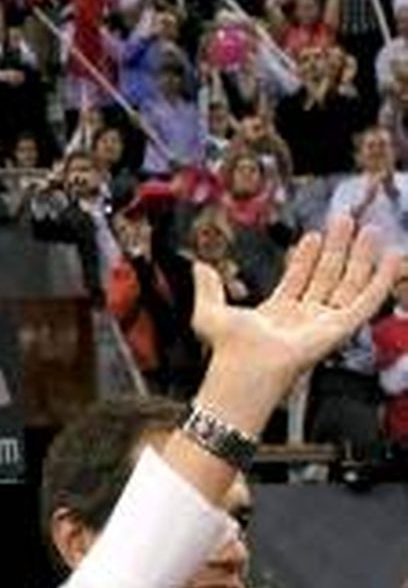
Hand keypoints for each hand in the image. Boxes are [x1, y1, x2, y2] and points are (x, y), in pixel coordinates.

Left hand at [190, 214, 399, 428]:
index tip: (311, 235)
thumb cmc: (228, 350)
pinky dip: (381, 279)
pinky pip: (368, 301)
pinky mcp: (341, 328)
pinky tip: (390, 257)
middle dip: (336, 249)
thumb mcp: (210, 311)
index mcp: (278, 314)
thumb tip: (198, 265)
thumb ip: (208, 288)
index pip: (298, 280)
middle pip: (327, 277)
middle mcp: (304, 319)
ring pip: (349, 285)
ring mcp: (324, 324)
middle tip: (344, 221)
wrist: (245, 367)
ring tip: (367, 230)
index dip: (305, 257)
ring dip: (360, 258)